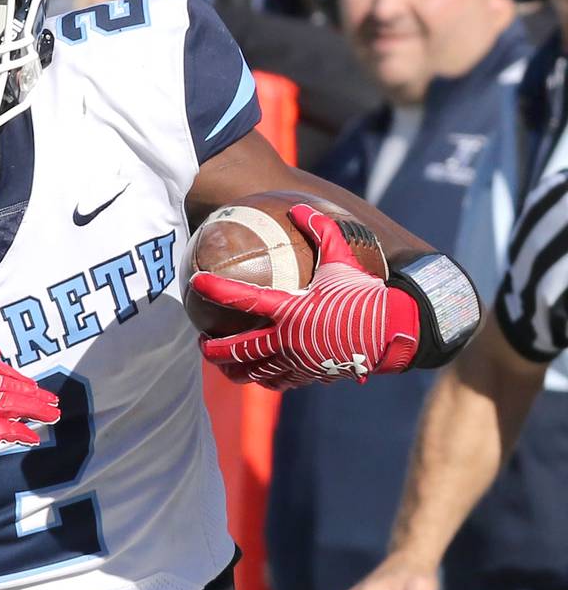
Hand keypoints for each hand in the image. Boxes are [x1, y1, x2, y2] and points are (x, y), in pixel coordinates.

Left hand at [191, 204, 419, 388]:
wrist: (395, 333)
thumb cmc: (366, 295)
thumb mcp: (342, 260)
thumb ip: (320, 230)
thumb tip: (300, 207)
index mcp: (289, 310)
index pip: (243, 298)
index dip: (216, 289)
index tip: (195, 281)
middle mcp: (287, 340)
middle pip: (237, 351)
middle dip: (213, 349)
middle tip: (202, 341)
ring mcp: (296, 362)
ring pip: (254, 373)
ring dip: (234, 370)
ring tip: (224, 365)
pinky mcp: (309, 376)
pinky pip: (279, 382)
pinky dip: (265, 379)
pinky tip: (260, 375)